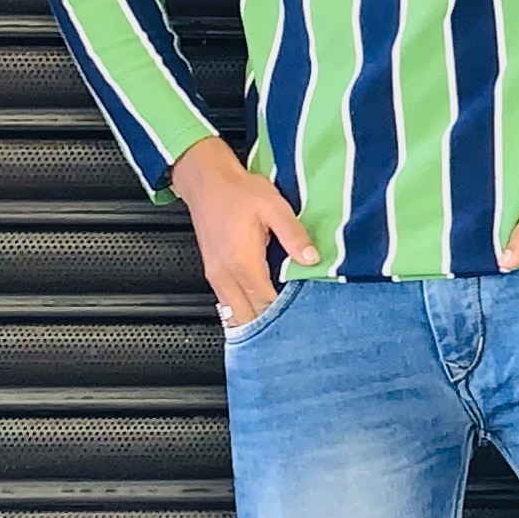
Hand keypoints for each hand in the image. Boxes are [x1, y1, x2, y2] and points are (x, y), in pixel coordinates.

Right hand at [171, 135, 319, 327]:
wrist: (206, 181)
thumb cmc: (239, 192)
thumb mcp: (274, 207)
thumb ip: (294, 235)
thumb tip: (312, 258)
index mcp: (243, 263)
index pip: (265, 305)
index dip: (284, 320)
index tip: (304, 327)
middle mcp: (226, 275)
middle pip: (247, 318)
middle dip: (269, 330)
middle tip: (295, 336)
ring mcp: (217, 277)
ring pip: (234, 315)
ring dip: (255, 324)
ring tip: (281, 332)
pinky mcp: (215, 274)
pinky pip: (228, 304)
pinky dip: (244, 313)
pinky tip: (262, 316)